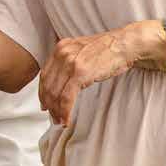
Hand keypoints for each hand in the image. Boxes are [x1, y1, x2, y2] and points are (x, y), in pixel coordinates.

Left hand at [39, 20, 165, 124]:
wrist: (123, 44)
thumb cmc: (106, 50)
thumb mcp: (81, 51)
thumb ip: (68, 62)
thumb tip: (60, 84)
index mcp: (60, 48)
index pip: (44, 75)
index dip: (42, 93)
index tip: (45, 104)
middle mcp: (62, 53)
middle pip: (47, 85)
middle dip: (49, 105)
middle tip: (53, 117)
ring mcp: (70, 62)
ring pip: (55, 93)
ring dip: (56, 111)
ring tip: (60, 121)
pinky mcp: (80, 72)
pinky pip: (66, 97)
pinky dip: (64, 111)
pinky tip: (66, 119)